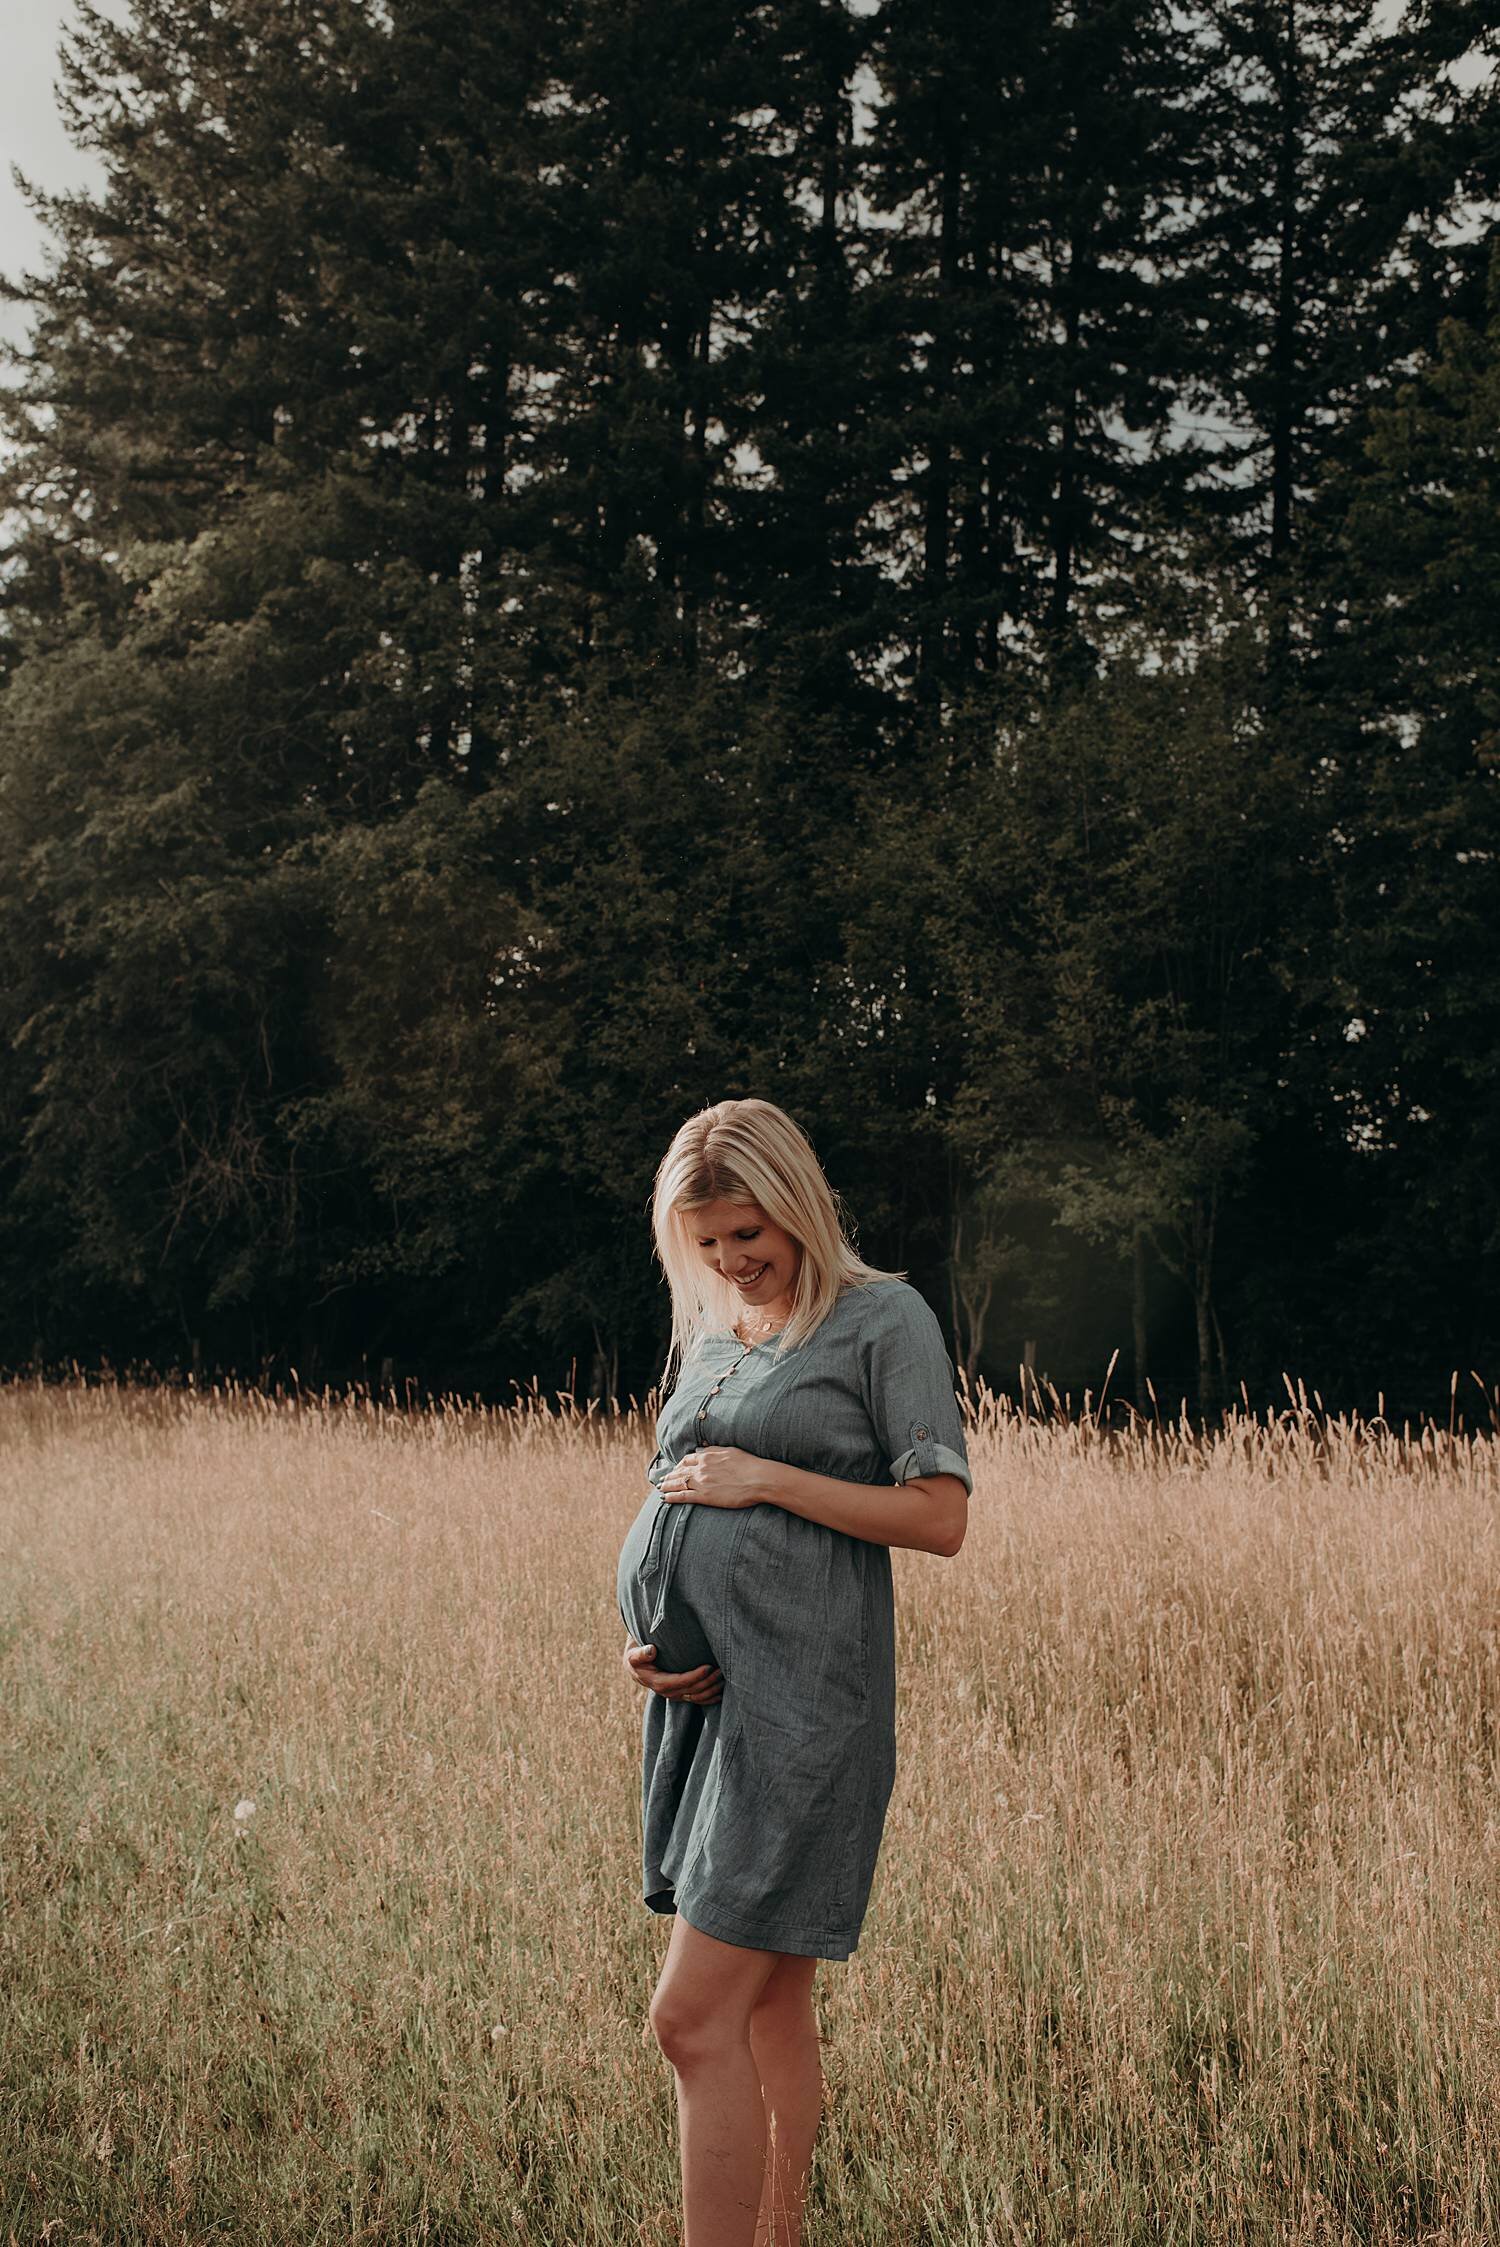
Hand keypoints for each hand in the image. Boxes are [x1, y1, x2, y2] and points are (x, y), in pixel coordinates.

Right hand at [622, 1636, 722, 1704]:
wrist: (635, 1668)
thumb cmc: (636, 1658)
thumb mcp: (634, 1655)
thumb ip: (641, 1654)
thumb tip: (651, 1650)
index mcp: (658, 1683)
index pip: (680, 1682)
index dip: (695, 1676)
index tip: (708, 1667)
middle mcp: (668, 1692)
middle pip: (692, 1690)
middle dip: (708, 1681)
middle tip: (721, 1669)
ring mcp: (675, 1695)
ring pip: (697, 1697)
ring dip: (711, 1689)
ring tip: (724, 1678)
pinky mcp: (680, 1694)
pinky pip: (697, 1700)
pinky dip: (709, 1698)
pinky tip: (720, 1694)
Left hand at [656, 1445, 770, 1509]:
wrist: (758, 1479)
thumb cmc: (748, 1464)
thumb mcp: (729, 1451)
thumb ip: (712, 1450)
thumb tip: (699, 1451)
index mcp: (707, 1457)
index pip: (687, 1460)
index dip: (679, 1465)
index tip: (676, 1469)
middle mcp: (701, 1469)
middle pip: (679, 1472)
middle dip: (670, 1476)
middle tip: (663, 1480)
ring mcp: (701, 1483)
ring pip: (678, 1484)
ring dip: (667, 1486)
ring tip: (661, 1488)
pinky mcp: (704, 1497)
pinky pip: (683, 1497)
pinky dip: (672, 1497)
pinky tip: (665, 1498)